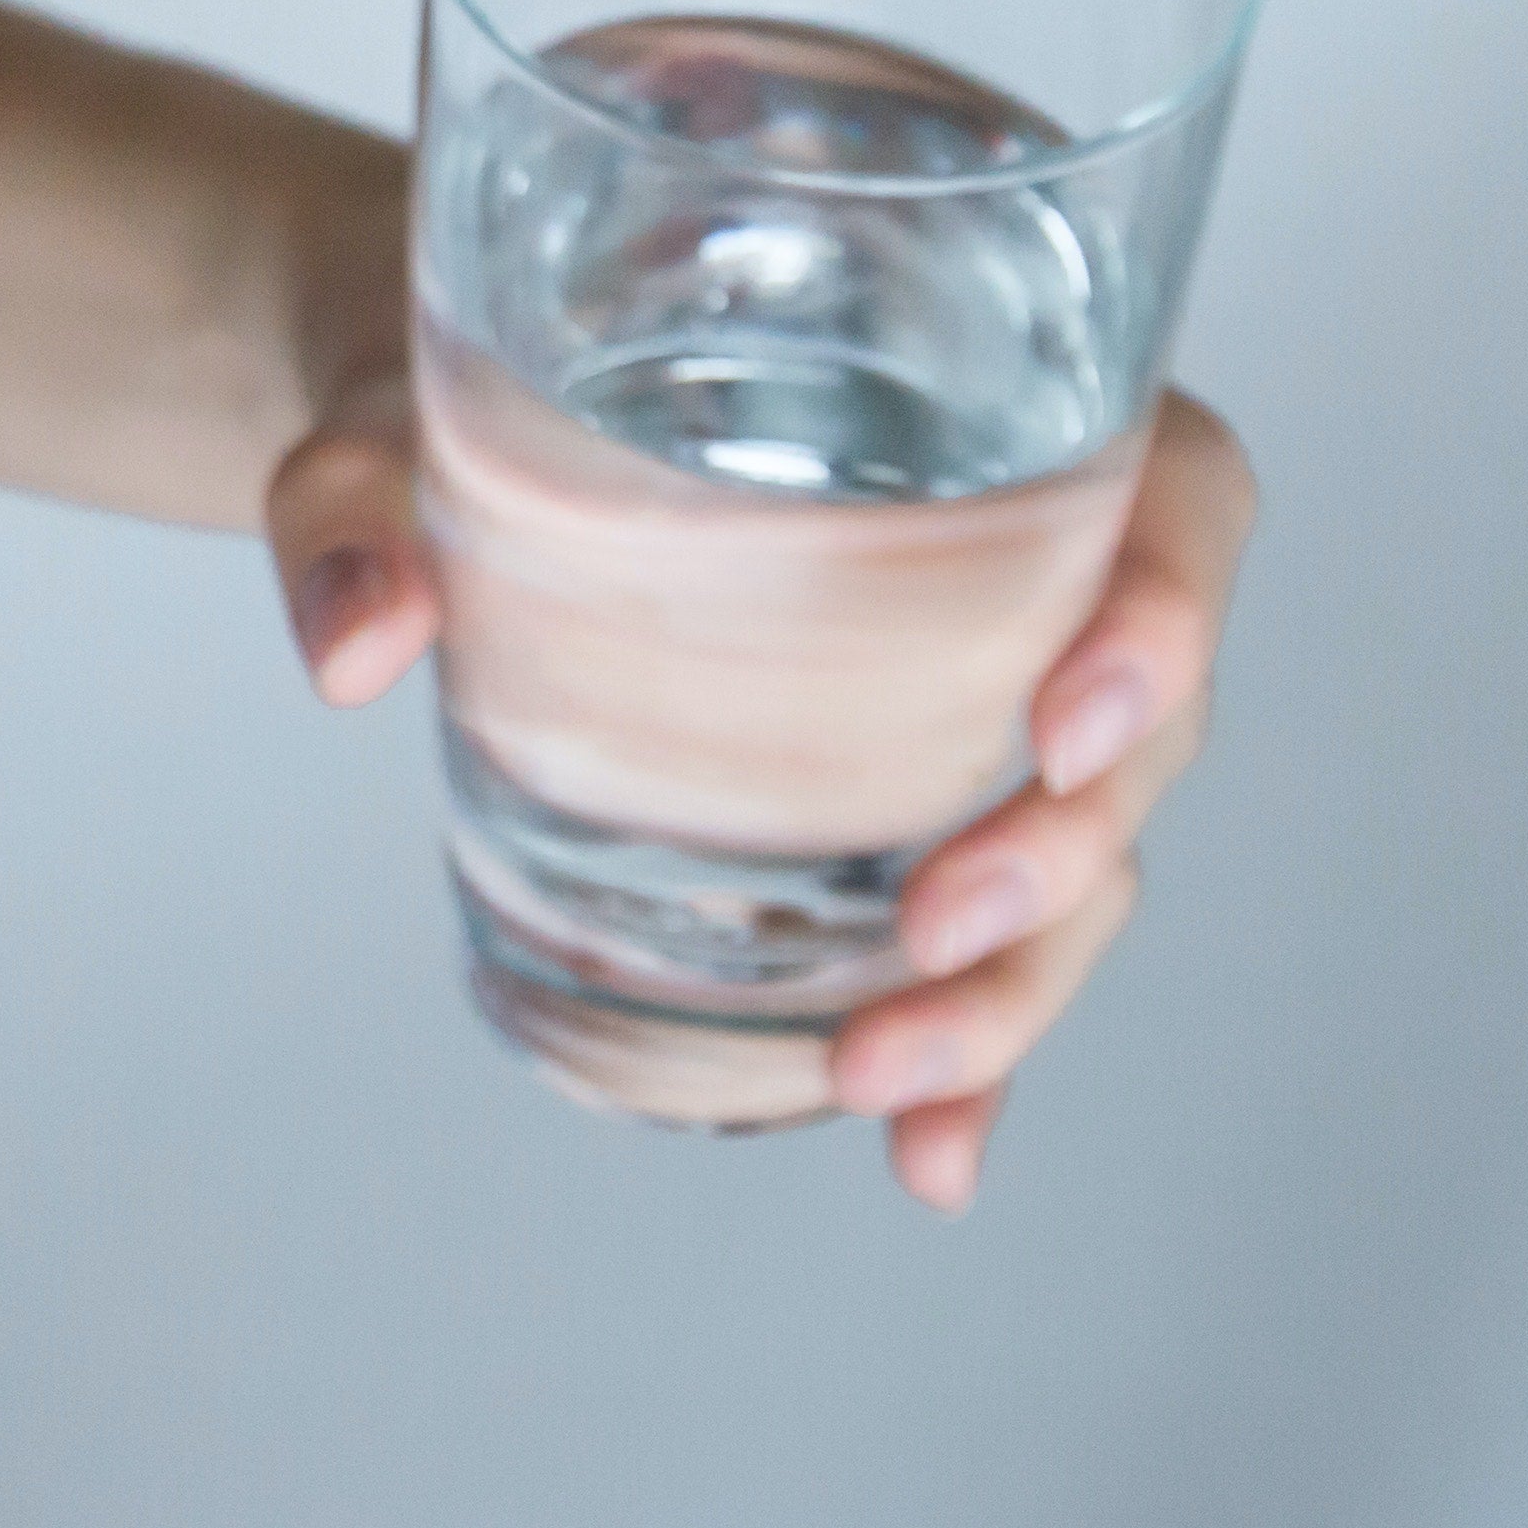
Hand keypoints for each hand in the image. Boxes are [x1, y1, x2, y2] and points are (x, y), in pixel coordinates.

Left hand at [269, 374, 1258, 1212]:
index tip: (1067, 720)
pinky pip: (978, 937)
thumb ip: (356, 502)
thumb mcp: (384, 408)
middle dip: (1063, 851)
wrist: (414, 438)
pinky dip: (969, 1052)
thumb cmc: (445, 373)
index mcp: (977, 403)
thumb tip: (356, 641)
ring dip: (1012, 988)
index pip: (1171, 493)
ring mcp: (966, 699)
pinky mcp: (894, 806)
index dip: (1169, 612)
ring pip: (1077, 858)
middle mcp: (1015, 558)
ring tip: (882, 1078)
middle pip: (1135, 724)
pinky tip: (929, 1153)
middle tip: (935, 929)